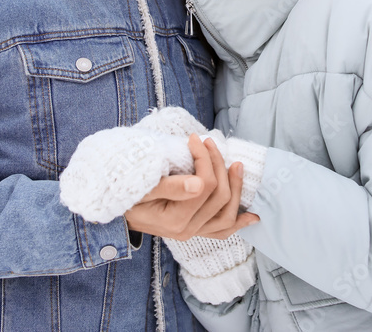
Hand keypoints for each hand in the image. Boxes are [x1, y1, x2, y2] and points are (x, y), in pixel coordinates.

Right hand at [126, 135, 257, 239]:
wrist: (118, 215)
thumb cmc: (127, 196)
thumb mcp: (143, 188)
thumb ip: (170, 186)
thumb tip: (199, 183)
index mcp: (175, 220)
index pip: (204, 186)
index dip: (204, 159)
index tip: (194, 139)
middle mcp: (188, 231)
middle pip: (219, 197)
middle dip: (218, 165)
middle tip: (209, 143)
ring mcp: (193, 233)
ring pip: (226, 215)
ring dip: (236, 189)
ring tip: (237, 166)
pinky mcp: (196, 231)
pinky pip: (222, 230)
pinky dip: (239, 223)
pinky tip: (252, 216)